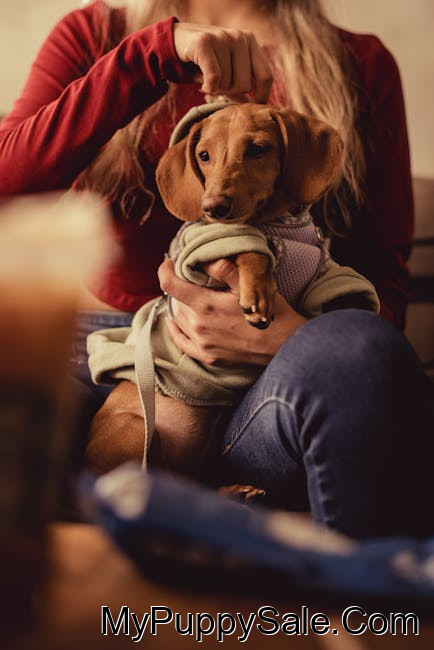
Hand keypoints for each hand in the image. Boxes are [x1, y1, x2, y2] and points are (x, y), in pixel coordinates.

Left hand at [158, 258, 306, 366]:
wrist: (284, 345)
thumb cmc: (268, 312)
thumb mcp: (248, 285)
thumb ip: (223, 269)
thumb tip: (203, 258)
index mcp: (205, 304)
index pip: (170, 284)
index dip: (165, 270)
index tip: (169, 262)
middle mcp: (198, 325)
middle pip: (177, 300)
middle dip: (182, 287)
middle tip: (194, 279)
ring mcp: (202, 343)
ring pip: (179, 319)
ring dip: (182, 306)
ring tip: (194, 297)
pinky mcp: (208, 356)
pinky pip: (182, 342)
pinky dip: (176, 330)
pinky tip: (174, 323)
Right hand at [173, 22, 272, 101]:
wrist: (177, 42)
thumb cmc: (206, 61)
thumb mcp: (227, 72)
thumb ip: (241, 86)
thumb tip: (253, 108)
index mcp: (250, 42)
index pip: (266, 76)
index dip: (261, 97)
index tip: (251, 108)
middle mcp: (240, 37)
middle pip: (244, 85)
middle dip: (229, 92)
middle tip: (217, 85)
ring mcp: (223, 37)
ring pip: (227, 83)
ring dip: (215, 88)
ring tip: (207, 79)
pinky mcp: (204, 42)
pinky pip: (214, 78)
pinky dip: (208, 87)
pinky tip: (202, 84)